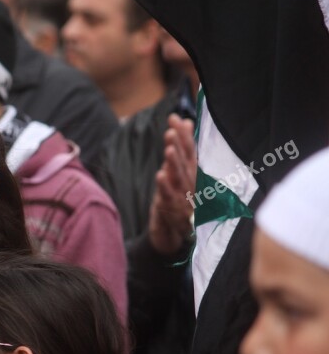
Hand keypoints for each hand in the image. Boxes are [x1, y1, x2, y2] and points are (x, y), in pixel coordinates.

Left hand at [149, 114, 196, 254]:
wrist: (174, 235)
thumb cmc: (178, 199)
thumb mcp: (178, 172)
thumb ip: (181, 149)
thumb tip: (185, 122)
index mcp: (192, 173)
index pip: (190, 150)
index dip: (183, 134)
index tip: (174, 118)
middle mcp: (191, 184)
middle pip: (186, 162)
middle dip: (180, 145)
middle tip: (172, 129)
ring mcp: (184, 198)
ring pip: (180, 178)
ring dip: (175, 163)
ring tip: (169, 148)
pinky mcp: (173, 211)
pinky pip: (169, 198)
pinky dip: (165, 187)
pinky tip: (160, 175)